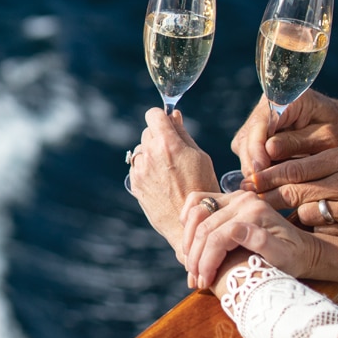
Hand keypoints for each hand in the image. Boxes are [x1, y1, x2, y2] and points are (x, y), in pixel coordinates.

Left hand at [129, 108, 219, 250]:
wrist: (190, 222)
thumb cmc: (202, 187)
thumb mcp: (200, 157)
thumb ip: (183, 134)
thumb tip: (173, 116)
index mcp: (167, 144)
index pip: (153, 114)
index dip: (161, 117)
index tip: (168, 124)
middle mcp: (149, 154)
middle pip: (148, 132)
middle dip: (159, 137)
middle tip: (174, 152)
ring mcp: (139, 170)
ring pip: (141, 150)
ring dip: (151, 154)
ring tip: (168, 171)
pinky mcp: (134, 184)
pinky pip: (137, 167)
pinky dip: (146, 170)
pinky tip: (162, 182)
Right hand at [179, 191, 319, 289]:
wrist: (303, 249)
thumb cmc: (294, 258)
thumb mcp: (283, 256)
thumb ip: (261, 242)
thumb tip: (235, 230)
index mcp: (255, 212)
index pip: (217, 237)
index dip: (206, 261)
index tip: (204, 281)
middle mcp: (243, 200)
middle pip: (204, 226)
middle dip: (194, 255)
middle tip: (194, 278)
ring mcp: (234, 197)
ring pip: (196, 212)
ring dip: (188, 239)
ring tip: (191, 264)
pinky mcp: (228, 199)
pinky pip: (198, 201)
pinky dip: (188, 218)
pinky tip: (189, 240)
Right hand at [229, 91, 337, 176]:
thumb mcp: (326, 137)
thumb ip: (297, 143)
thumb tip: (267, 150)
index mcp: (286, 98)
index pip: (261, 123)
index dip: (257, 148)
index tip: (260, 169)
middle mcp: (267, 106)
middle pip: (247, 136)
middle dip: (252, 161)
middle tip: (261, 186)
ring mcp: (260, 120)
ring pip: (244, 146)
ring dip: (253, 166)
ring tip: (268, 185)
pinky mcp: (258, 134)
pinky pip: (249, 151)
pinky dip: (257, 166)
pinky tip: (269, 179)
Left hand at [246, 146, 337, 241]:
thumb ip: (321, 163)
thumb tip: (274, 168)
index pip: (294, 167)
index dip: (267, 176)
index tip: (248, 183)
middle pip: (294, 191)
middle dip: (270, 198)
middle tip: (252, 203)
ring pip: (307, 213)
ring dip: (297, 215)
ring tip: (298, 215)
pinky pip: (325, 233)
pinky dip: (318, 231)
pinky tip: (322, 228)